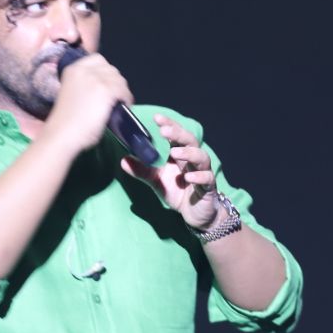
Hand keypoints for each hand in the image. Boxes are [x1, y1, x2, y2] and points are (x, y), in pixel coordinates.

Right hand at [40, 53, 132, 155]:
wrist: (62, 134)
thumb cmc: (65, 122)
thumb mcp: (72, 93)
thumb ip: (85, 85)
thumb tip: (104, 88)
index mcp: (72, 69)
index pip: (98, 60)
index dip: (105, 72)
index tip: (106, 84)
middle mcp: (84, 70)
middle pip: (110, 69)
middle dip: (114, 82)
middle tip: (115, 96)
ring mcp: (95, 79)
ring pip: (119, 79)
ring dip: (121, 90)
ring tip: (119, 102)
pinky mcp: (106, 90)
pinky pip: (123, 90)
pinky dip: (126, 98)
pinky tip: (124, 106)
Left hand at [120, 114, 220, 231]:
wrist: (196, 214)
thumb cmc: (178, 192)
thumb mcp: (157, 181)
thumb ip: (142, 171)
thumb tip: (123, 160)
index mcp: (179, 155)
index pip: (176, 135)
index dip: (169, 125)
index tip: (157, 118)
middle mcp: (192, 160)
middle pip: (190, 141)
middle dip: (178, 134)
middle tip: (164, 131)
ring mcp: (202, 172)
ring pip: (202, 157)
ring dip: (189, 153)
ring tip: (175, 152)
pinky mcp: (208, 187)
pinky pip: (207, 178)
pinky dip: (199, 176)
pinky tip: (188, 177)